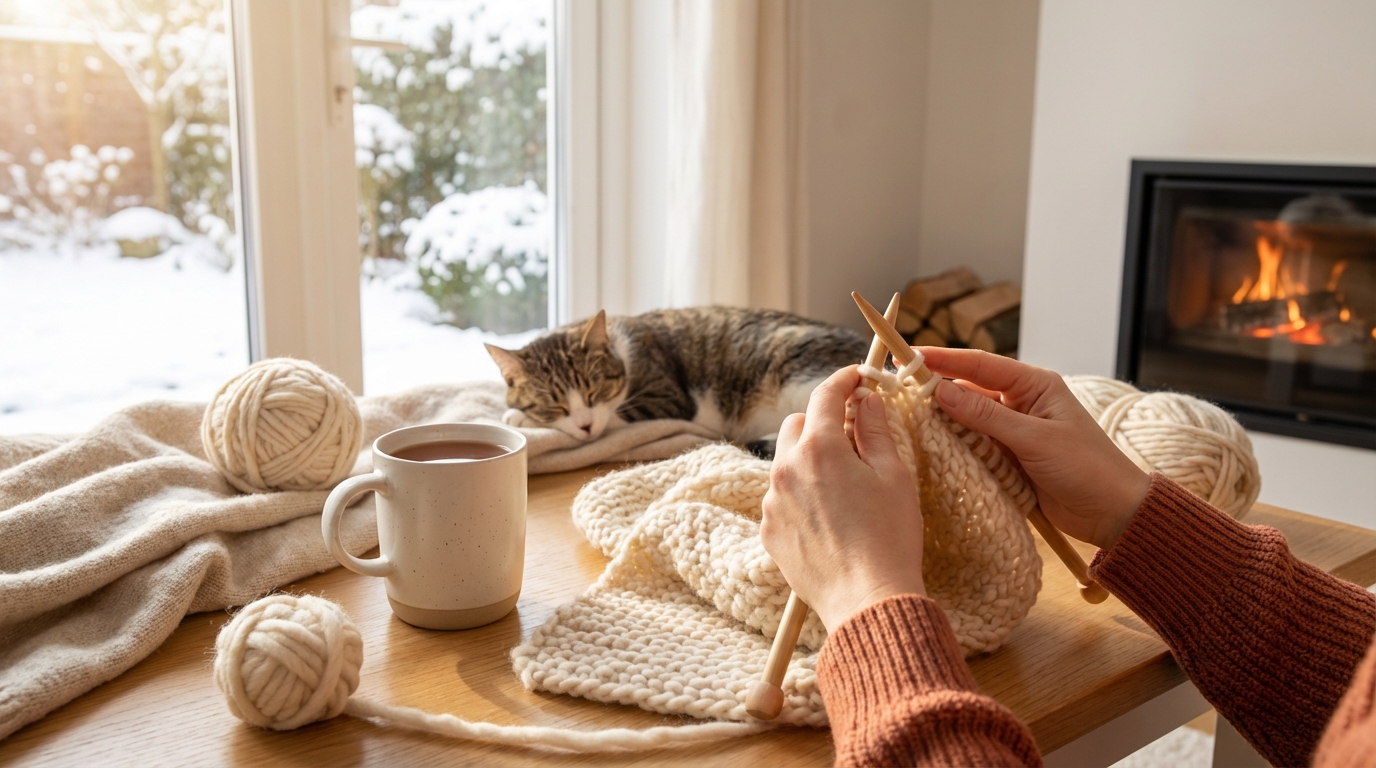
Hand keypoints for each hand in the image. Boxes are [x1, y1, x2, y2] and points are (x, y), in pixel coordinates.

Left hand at [760, 366, 925, 632]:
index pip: (826, 395)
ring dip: (810, 461)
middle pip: (798, 425)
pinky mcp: (769, 531)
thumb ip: (876, 430)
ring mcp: (772, 502)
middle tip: (854, 439)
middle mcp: (786, 470)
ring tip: (844, 487)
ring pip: (787, 462)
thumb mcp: (894, 476)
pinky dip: (801, 495)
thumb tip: (866, 400)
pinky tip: (830, 517)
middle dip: (823, 423)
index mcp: (819, 448)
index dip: (844, 381)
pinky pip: (781, 498)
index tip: (857, 378)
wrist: (868, 601)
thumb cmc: (890, 538)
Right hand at [921, 348, 1149, 549]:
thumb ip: (986, 416)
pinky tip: (931, 444)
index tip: (909, 356)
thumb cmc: (1087, 468)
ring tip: (907, 416)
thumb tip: (941, 390)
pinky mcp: (1008, 457)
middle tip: (898, 386)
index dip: (943, 359)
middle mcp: (1021, 402)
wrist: (1113, 512)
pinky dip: (955, 445)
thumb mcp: (1034, 439)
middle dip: (936, 388)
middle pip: (969, 388)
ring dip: (943, 419)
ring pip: (967, 418)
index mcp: (1034, 385)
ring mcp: (1013, 430)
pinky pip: (973, 445)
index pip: (980, 364)